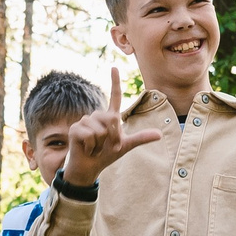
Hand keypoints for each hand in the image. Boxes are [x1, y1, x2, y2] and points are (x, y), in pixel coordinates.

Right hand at [59, 65, 162, 187]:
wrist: (90, 167)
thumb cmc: (107, 155)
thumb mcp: (125, 146)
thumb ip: (141, 138)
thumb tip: (160, 134)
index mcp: (110, 116)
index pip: (114, 96)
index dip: (115, 82)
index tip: (114, 67)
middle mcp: (97, 116)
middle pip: (112, 119)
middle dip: (113, 137)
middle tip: (107, 146)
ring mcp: (85, 121)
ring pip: (101, 129)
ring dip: (101, 144)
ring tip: (95, 148)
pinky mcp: (75, 129)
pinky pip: (90, 136)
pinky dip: (91, 147)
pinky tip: (87, 149)